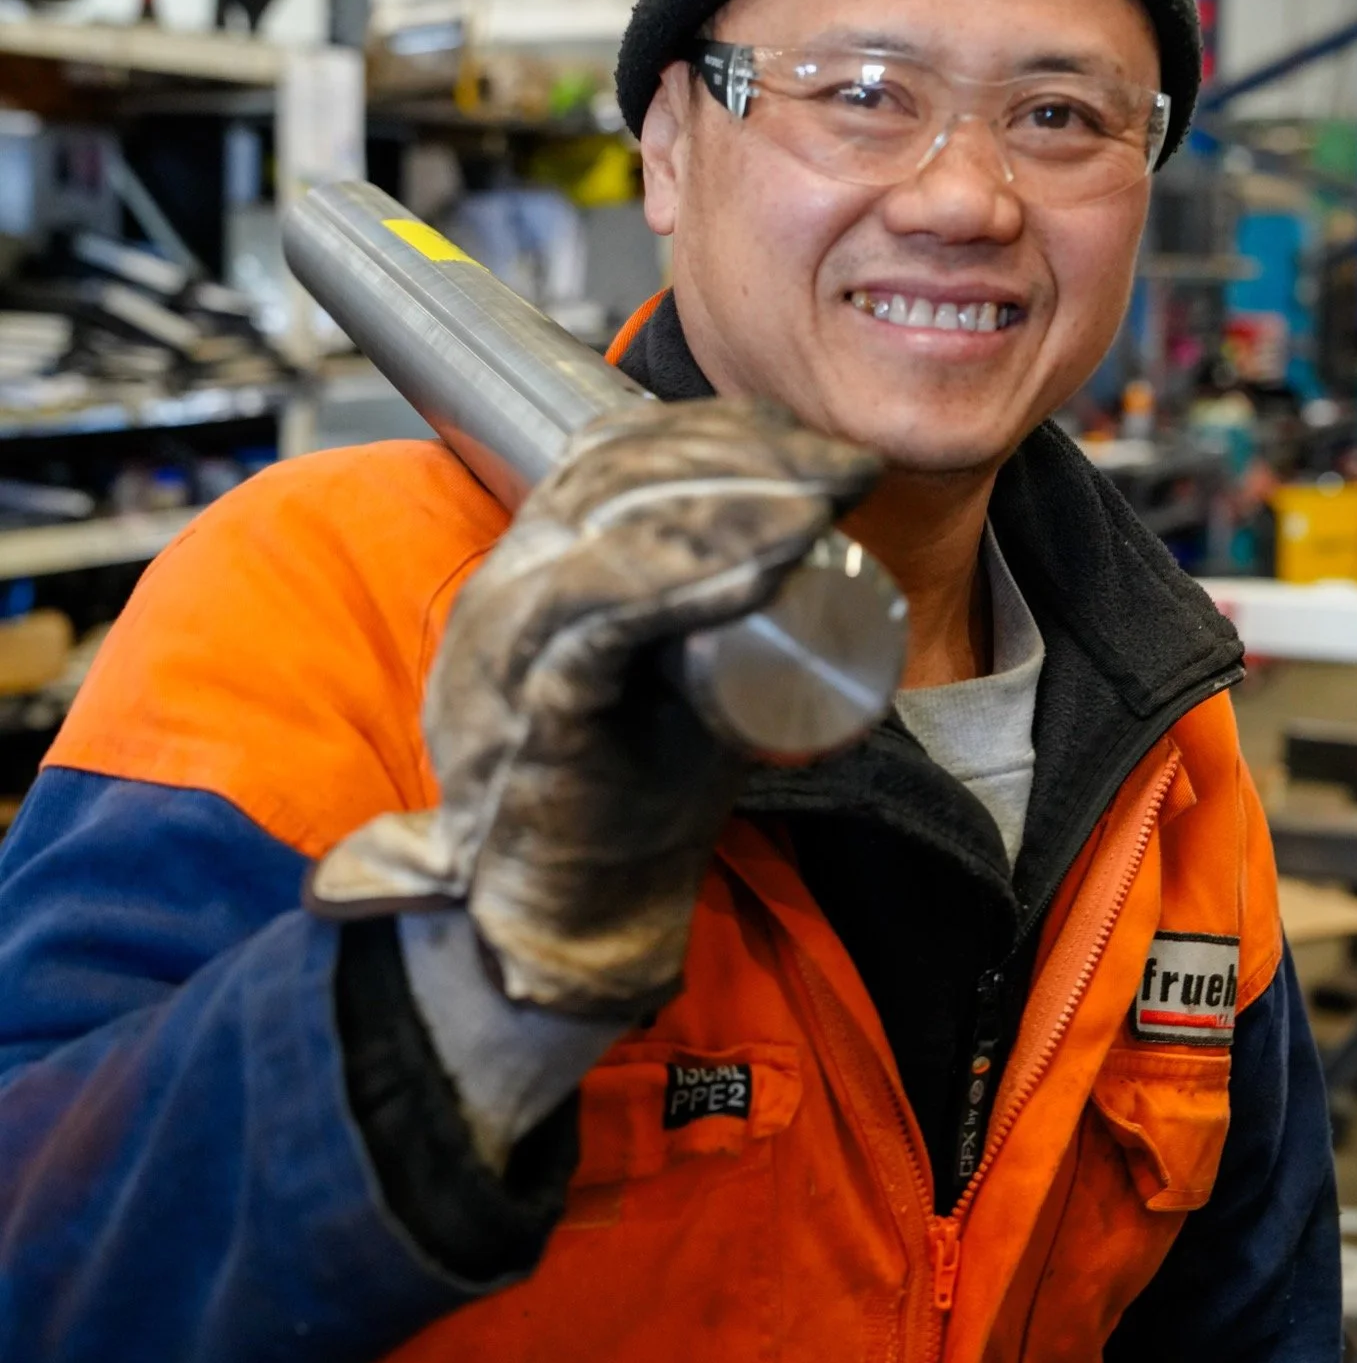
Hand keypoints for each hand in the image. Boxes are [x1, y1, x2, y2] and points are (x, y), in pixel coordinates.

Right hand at [309, 398, 876, 1014]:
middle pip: (617, 477)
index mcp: (535, 571)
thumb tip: (803, 531)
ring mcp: (509, 651)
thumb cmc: (627, 799)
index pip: (615, 457)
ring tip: (823, 500)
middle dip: (744, 456)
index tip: (818, 447)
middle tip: (843, 469)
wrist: (569, 928)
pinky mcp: (533, 715)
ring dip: (734, 505)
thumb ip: (704, 606)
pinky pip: (599, 624)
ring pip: (611, 535)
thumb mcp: (673, 671)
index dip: (723, 434)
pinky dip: (685, 581)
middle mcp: (507, 591)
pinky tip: (764, 561)